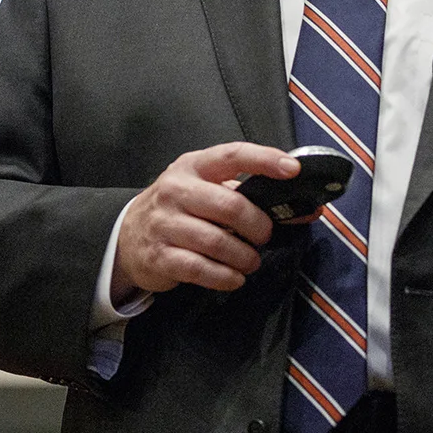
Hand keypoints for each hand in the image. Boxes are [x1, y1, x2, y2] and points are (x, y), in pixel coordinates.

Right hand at [113, 143, 297, 295]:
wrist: (127, 237)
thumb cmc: (179, 209)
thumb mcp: (205, 190)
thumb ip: (247, 196)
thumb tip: (305, 210)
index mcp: (193, 166)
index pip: (232, 155)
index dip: (264, 160)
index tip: (293, 170)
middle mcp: (176, 190)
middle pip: (230, 205)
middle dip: (258, 226)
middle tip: (264, 236)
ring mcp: (165, 223)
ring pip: (217, 242)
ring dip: (244, 257)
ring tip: (250, 261)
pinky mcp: (160, 256)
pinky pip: (201, 269)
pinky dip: (226, 277)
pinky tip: (234, 277)